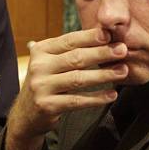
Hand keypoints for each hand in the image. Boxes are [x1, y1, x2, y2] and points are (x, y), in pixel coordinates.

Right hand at [5, 28, 127, 149]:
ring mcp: (41, 86)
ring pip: (78, 79)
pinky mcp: (47, 106)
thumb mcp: (51, 62)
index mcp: (41, 50)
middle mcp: (39, 66)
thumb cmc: (47, 83)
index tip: (110, 35)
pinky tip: (111, 94)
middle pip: (76, 57)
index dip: (91, 37)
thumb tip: (105, 35)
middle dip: (102, 53)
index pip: (69, 40)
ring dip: (103, 75)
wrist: (26, 114)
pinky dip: (96, 98)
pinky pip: (77, 101)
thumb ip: (71, 50)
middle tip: (122, 50)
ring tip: (123, 71)